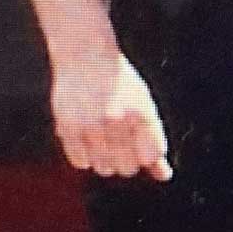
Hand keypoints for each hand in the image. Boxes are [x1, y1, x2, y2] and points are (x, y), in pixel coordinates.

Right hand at [52, 44, 172, 180]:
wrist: (85, 55)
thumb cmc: (119, 83)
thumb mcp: (143, 107)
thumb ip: (153, 143)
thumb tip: (163, 176)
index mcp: (141, 113)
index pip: (150, 156)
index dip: (146, 155)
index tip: (140, 145)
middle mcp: (117, 120)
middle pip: (128, 168)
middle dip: (126, 161)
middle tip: (119, 142)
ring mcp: (91, 124)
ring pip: (103, 168)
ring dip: (104, 160)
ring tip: (102, 138)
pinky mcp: (68, 127)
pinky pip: (80, 162)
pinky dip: (84, 155)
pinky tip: (86, 138)